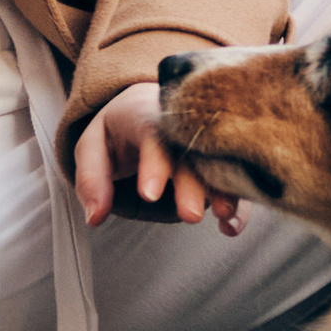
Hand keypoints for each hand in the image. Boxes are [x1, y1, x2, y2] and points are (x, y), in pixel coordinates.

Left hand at [74, 77, 246, 235]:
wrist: (149, 105)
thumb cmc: (119, 130)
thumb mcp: (92, 147)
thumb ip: (92, 180)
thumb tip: (95, 218)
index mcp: (144, 115)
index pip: (151, 136)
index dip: (153, 164)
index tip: (149, 195)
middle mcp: (181, 125)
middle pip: (191, 150)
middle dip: (193, 183)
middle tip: (190, 215)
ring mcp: (205, 140)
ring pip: (220, 161)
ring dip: (225, 190)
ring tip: (224, 216)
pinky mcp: (220, 160)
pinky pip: (235, 178)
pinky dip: (238, 202)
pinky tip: (230, 225)